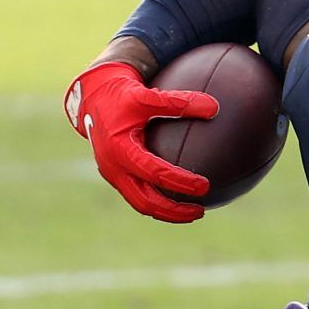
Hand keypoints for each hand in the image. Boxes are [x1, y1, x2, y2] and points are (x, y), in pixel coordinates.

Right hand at [63, 60, 219, 224]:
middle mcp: (113, 167)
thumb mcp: (147, 95)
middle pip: (145, 201)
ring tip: (194, 212)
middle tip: (201, 210)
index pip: (154, 173)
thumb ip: (179, 102)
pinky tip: (179, 201)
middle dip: (174, 211)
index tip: (204, 185)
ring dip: (167, 213)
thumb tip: (214, 108)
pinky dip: (158, 204)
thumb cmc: (123, 95)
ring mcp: (112, 175)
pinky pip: (137, 197)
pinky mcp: (115, 176)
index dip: (180, 181)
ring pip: (140, 204)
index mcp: (120, 149)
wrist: (94, 98)